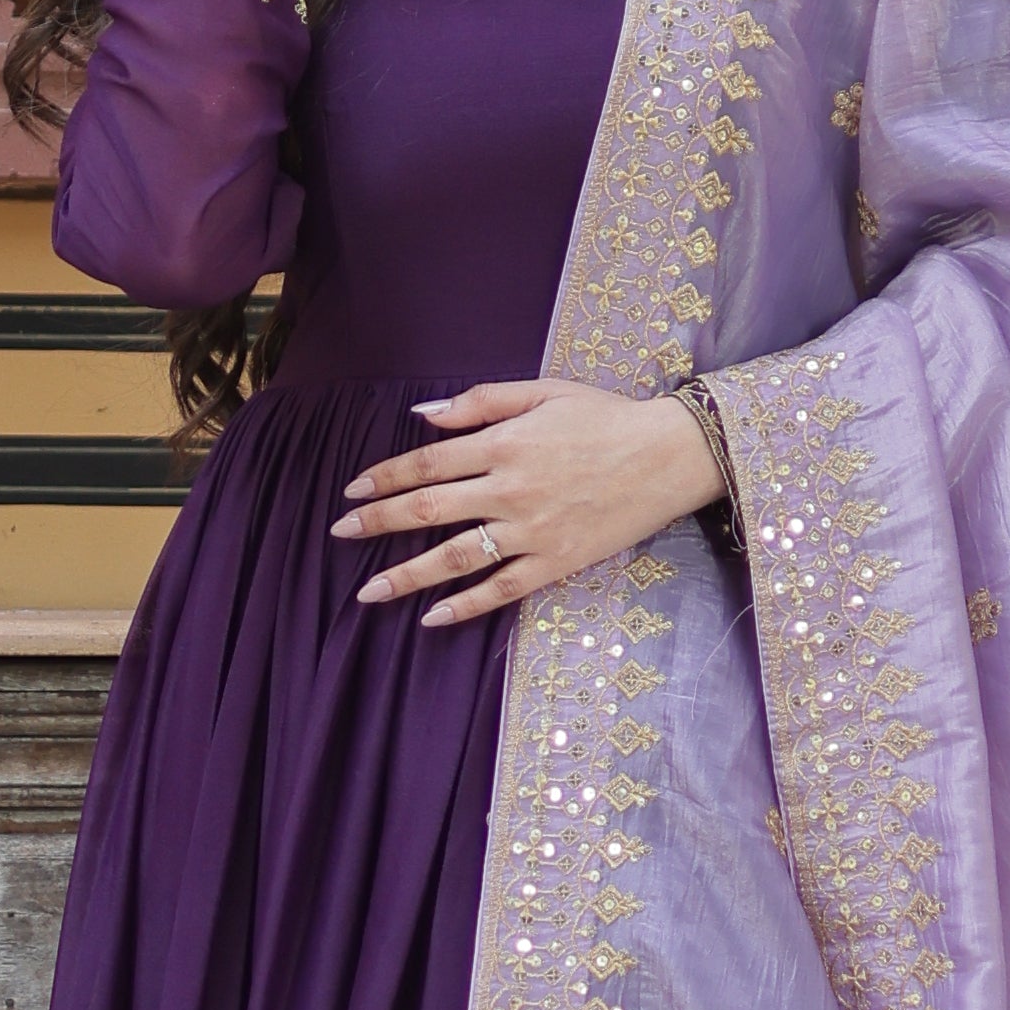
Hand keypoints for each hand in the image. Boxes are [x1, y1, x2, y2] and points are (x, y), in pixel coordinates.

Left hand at [333, 378, 723, 625]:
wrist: (669, 456)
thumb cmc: (606, 417)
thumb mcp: (544, 391)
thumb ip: (481, 402)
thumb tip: (422, 416)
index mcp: (505, 443)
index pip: (427, 462)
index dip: (385, 476)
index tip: (353, 490)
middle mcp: (511, 488)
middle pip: (428, 508)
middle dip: (377, 522)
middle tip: (339, 533)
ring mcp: (533, 530)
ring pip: (456, 557)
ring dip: (406, 574)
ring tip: (368, 591)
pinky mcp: (556, 562)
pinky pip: (502, 589)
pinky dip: (466, 606)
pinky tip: (432, 618)